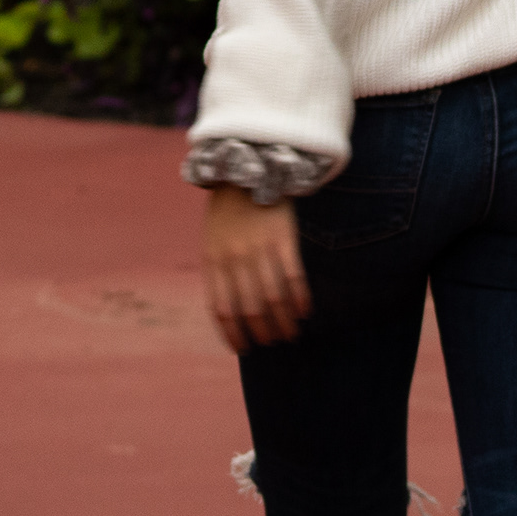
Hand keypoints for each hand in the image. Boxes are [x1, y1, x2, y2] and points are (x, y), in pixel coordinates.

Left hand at [202, 185, 310, 351]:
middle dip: (262, 332)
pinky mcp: (283, 237)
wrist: (248, 167)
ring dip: (283, 322)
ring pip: (273, 299)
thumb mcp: (212, 239)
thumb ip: (219, 271)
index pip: (221, 309)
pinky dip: (299, 299)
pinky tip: (304, 311)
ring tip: (290, 334)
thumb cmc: (229, 208)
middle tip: (272, 342)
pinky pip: (293, 277)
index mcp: (214, 259)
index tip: (243, 348)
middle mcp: (235, 258)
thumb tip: (229, 311)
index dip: (232, 334)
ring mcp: (259, 248)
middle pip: (249, 309)